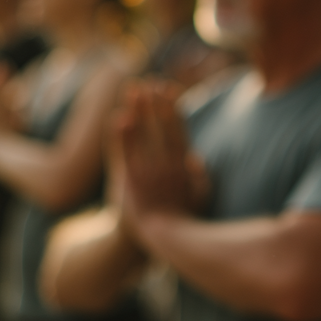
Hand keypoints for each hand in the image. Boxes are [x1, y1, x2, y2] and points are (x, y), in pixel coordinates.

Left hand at [115, 80, 196, 227]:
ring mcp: (149, 173)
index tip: (168, 87)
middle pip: (161, 126)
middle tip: (150, 81)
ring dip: (140, 110)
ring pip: (144, 135)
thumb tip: (197, 157)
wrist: (160, 238)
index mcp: (184, 166)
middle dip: (156, 102)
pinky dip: (123, 135)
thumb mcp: (200, 197)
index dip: (172, 106)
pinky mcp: (131, 181)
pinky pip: (127, 153)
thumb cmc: (181, 216)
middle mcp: (168, 165)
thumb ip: (200, 176)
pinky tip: (120, 117)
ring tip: (134, 89)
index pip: (178, 129)